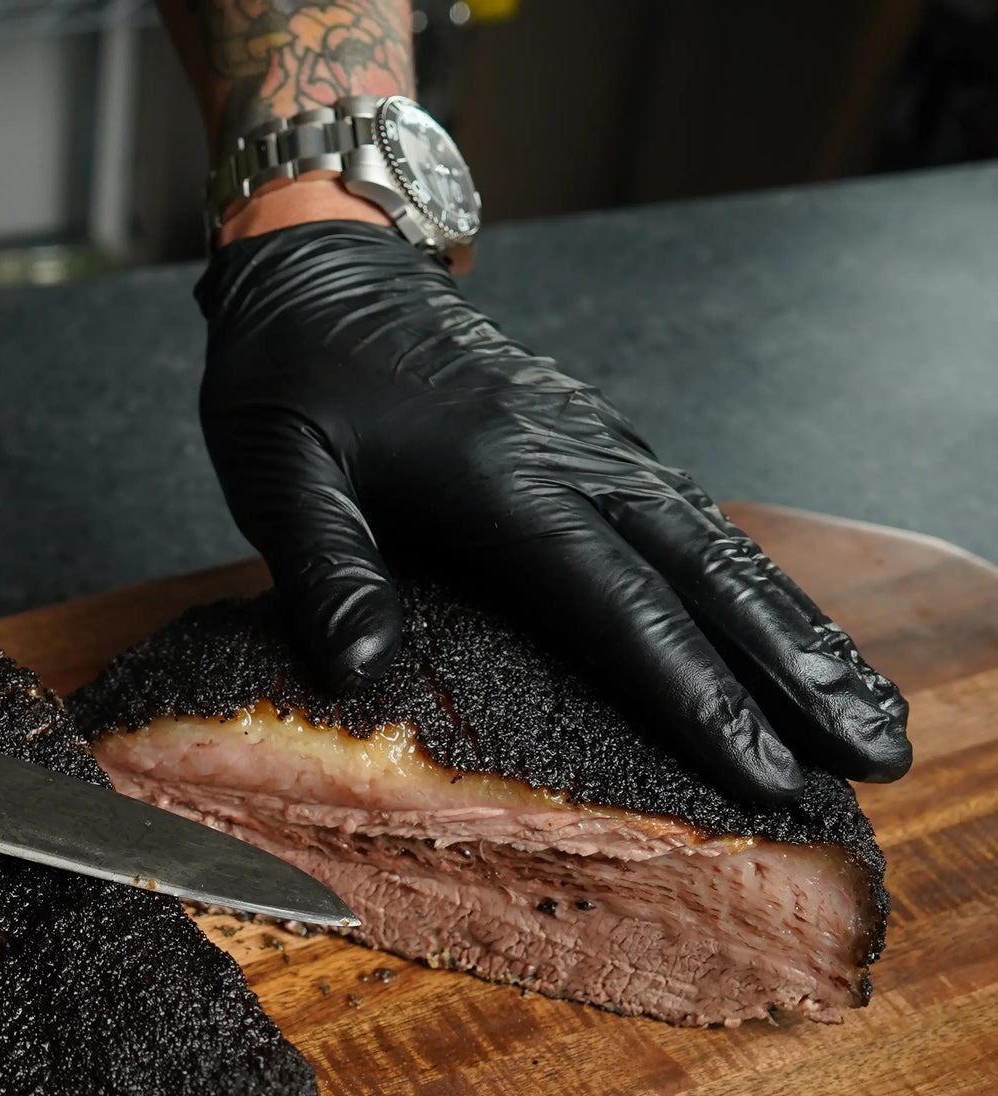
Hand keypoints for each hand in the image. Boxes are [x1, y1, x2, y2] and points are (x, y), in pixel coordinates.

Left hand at [197, 220, 911, 803]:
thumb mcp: (275, 465)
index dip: (695, 697)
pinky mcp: (600, 452)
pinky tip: (794, 643)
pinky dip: (758, 594)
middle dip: (797, 678)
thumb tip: (357, 664)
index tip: (762, 772)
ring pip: (725, 555)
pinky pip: (699, 532)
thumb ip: (322, 559)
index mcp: (503, 476)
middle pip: (711, 583)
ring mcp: (600, 452)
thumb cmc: (293, 375)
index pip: (620, 605)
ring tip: (869, 716)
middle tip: (873, 758)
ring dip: (802, 638)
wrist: (326, 269)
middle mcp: (577, 461)